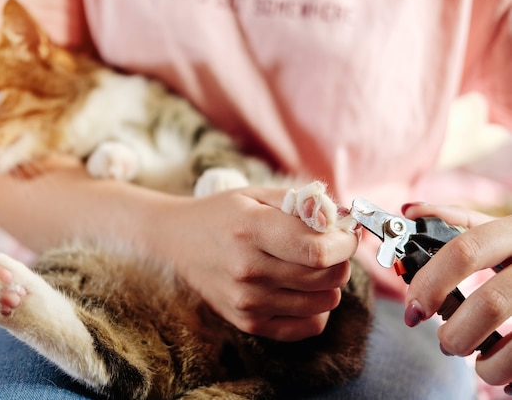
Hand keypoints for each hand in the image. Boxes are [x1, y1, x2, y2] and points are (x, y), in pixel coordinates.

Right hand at [156, 187, 359, 341]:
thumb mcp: (256, 195)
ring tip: (309, 266)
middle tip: (327, 246)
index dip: (345, 243)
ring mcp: (248, 302)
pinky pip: (308, 326)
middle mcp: (249, 271)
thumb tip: (345, 218)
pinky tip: (301, 289)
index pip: (319, 251)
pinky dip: (316, 308)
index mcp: (251, 231)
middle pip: (328, 277)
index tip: (346, 234)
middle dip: (340, 259)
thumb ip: (302, 203)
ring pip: (325, 302)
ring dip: (329, 283)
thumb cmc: (222, 215)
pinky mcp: (249, 323)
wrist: (176, 243)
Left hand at [403, 203, 511, 387]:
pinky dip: (511, 378)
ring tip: (481, 363)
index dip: (430, 282)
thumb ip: (455, 222)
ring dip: (488, 366)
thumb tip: (409, 211)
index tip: (413, 310)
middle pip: (490, 303)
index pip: (464, 251)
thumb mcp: (500, 232)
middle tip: (447, 343)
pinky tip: (508, 374)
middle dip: (456, 333)